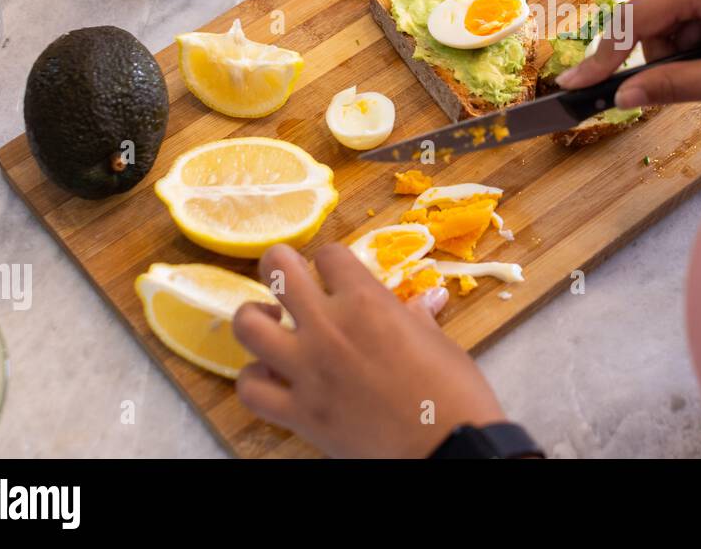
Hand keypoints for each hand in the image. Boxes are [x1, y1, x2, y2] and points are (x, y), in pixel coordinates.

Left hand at [232, 243, 505, 457]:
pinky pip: (250, 388)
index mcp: (366, 301)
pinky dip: (254, 378)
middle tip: (287, 275)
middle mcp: (327, 327)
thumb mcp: (438, 341)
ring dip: (255, 318)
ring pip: (247, 326)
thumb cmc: (452, 390)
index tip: (338, 273)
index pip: (329, 255)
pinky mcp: (297, 412)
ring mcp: (306, 370)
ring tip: (271, 323)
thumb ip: (417, 317)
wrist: (446, 447)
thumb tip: (427, 301)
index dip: (333, 261)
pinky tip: (271, 375)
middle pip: (277, 270)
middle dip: (279, 264)